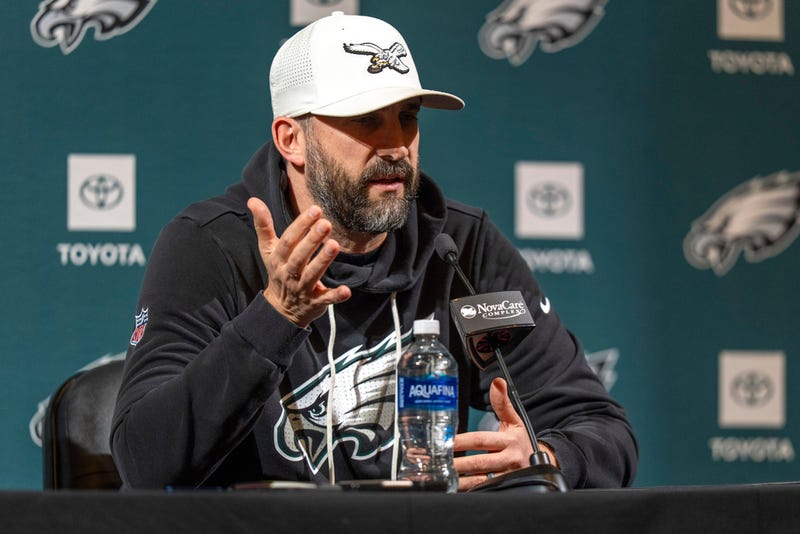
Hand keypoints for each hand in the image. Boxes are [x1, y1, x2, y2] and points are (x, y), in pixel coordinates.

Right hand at [247, 197, 350, 326]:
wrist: (281, 310)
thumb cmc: (278, 271)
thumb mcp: (268, 250)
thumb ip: (263, 225)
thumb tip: (252, 199)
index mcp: (278, 259)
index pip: (288, 240)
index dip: (301, 225)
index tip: (315, 209)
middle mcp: (289, 273)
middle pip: (300, 256)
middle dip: (312, 240)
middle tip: (326, 223)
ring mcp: (302, 289)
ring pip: (312, 274)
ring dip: (323, 260)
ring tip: (334, 245)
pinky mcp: (315, 302)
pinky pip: (326, 299)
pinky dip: (336, 296)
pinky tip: (346, 291)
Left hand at [453, 377, 556, 490]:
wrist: (541, 464)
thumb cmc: (521, 442)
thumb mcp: (514, 422)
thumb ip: (502, 403)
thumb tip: (497, 382)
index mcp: (510, 441)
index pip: (481, 440)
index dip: (462, 441)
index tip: (445, 441)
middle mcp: (510, 460)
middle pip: (479, 462)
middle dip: (458, 463)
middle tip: (438, 463)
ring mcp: (509, 477)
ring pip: (482, 480)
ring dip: (461, 480)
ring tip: (443, 477)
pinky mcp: (506, 488)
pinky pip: (486, 490)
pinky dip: (470, 490)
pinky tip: (455, 488)